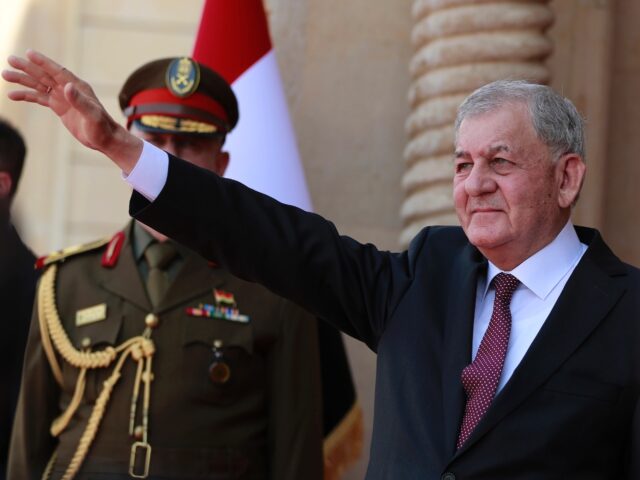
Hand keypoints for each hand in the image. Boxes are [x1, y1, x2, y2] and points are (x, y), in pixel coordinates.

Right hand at [2, 50, 141, 172]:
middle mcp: (69, 89)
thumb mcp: (92, 115)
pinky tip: (12, 95)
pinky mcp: (59, 107)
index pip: (58, 71)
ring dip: (23, 80)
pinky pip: (40, 98)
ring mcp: (63, 98)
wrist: (105, 139)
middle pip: (45, 75)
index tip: (28, 53)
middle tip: (10, 59)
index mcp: (77, 87)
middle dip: (27, 68)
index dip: (44, 62)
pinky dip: (26, 96)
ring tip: (5, 75)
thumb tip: (66, 86)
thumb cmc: (102, 127)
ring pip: (39, 85)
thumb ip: (79, 101)